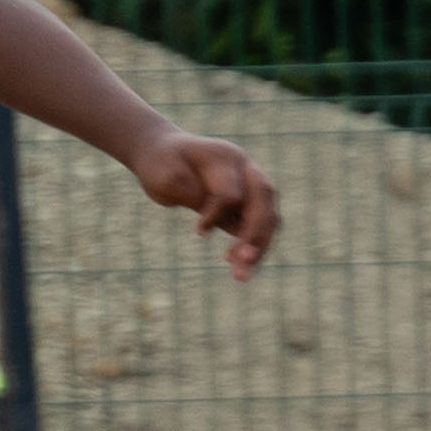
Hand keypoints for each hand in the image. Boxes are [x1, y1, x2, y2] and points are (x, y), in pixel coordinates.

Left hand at [131, 128, 277, 271]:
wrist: (163, 155)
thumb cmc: (161, 165)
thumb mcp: (166, 178)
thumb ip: (194, 196)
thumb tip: (223, 223)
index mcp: (223, 157)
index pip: (231, 193)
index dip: (216, 215)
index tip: (198, 232)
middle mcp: (244, 167)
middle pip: (264, 199)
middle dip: (255, 233)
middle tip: (241, 261)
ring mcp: (250, 183)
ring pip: (269, 215)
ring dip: (260, 246)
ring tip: (242, 275)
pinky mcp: (248, 202)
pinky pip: (261, 226)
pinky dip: (254, 248)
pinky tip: (240, 268)